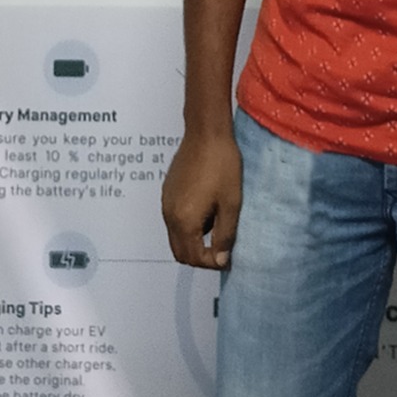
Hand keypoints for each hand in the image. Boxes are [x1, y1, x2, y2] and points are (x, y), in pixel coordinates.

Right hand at [161, 131, 242, 270]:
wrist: (206, 132)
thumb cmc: (222, 165)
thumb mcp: (230, 203)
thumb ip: (224, 234)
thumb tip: (220, 260)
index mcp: (184, 220)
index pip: (193, 257)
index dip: (211, 263)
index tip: (227, 258)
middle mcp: (169, 215)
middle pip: (179, 252)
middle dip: (199, 257)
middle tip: (220, 251)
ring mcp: (165, 203)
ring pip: (175, 236)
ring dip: (193, 241)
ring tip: (217, 229)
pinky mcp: (167, 192)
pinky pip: (174, 220)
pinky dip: (187, 226)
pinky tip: (207, 211)